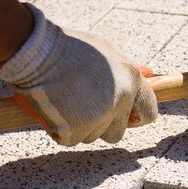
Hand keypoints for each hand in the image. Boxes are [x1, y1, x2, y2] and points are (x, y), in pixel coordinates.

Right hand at [0, 4, 156, 145]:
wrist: (36, 51)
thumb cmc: (70, 48)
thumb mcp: (107, 50)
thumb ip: (128, 68)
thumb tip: (151, 74)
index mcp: (132, 80)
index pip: (149, 113)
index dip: (134, 118)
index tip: (123, 117)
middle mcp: (121, 100)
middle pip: (117, 132)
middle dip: (101, 125)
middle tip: (82, 107)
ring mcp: (99, 117)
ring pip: (92, 136)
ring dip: (79, 126)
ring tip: (64, 100)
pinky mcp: (76, 129)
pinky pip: (70, 140)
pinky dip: (60, 130)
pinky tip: (53, 108)